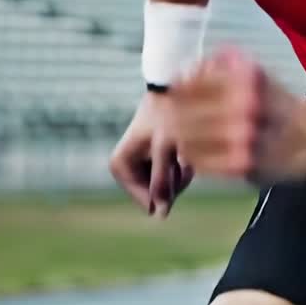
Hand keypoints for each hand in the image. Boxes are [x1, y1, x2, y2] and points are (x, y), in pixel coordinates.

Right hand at [110, 92, 195, 218]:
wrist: (176, 88)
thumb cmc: (167, 114)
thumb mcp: (164, 147)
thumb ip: (161, 181)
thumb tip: (158, 216)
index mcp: (120, 165)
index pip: (147, 198)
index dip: (167, 188)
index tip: (177, 163)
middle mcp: (127, 168)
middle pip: (157, 194)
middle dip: (174, 179)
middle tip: (181, 154)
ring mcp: (142, 166)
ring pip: (167, 187)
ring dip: (181, 172)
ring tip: (182, 147)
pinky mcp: (155, 162)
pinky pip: (173, 176)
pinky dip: (183, 166)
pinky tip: (184, 149)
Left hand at [170, 48, 305, 185]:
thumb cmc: (275, 106)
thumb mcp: (255, 75)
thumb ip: (220, 67)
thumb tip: (182, 72)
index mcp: (247, 78)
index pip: (190, 83)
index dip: (173, 90)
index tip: (168, 94)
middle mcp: (246, 105)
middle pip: (183, 112)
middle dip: (170, 116)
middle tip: (165, 119)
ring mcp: (243, 138)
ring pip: (186, 138)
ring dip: (178, 138)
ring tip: (179, 135)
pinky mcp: (241, 165)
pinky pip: (199, 161)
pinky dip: (191, 156)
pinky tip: (195, 152)